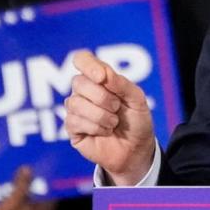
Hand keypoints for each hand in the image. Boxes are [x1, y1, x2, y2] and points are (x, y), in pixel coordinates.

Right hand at [65, 51, 155, 185]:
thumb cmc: (137, 121)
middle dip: (103, 97)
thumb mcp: (137, 100)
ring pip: (75, 102)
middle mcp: (85, 90)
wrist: (136, 150)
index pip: (82, 59)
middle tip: (117, 108)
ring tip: (113, 122)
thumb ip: (122, 84)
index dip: (88, 65)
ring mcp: (76, 109)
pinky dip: (95, 127)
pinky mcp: (72, 127)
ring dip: (101, 115)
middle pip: (79, 82)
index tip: (102, 77)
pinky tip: (104, 131)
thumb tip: (103, 74)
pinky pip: (74, 121)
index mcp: (100, 78)